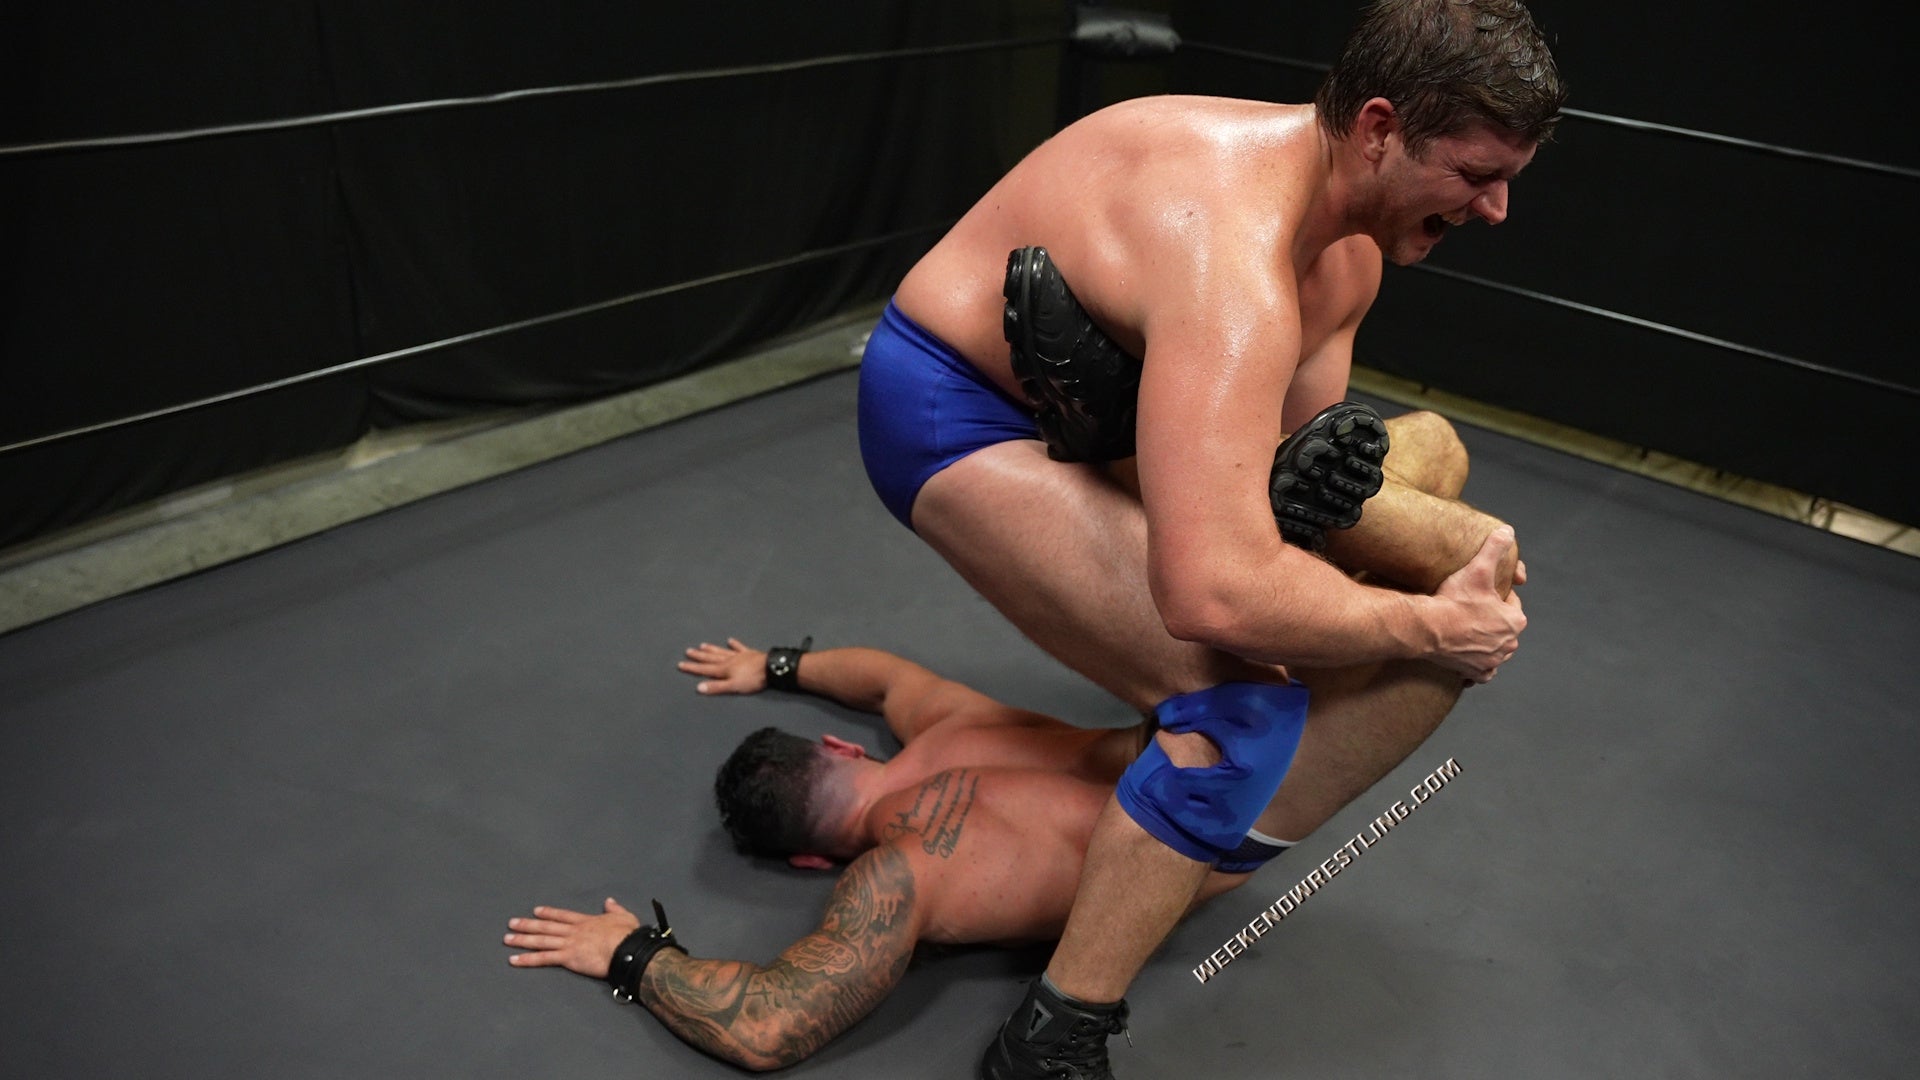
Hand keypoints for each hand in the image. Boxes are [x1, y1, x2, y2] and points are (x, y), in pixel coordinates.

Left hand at [504, 898, 640, 977]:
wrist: (625, 948)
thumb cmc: (627, 935)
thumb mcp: (624, 916)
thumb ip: (614, 909)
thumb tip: (609, 901)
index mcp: (586, 921)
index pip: (562, 916)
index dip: (549, 913)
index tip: (536, 911)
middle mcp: (573, 931)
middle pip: (546, 926)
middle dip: (527, 925)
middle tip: (512, 923)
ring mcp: (568, 943)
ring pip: (541, 940)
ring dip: (522, 939)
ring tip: (507, 939)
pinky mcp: (567, 957)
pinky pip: (543, 958)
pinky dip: (527, 959)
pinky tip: (514, 960)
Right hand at [678, 638, 766, 693]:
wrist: (770, 668)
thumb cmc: (752, 679)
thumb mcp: (733, 686)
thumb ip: (716, 687)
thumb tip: (698, 687)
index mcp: (723, 669)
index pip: (704, 669)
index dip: (692, 667)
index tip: (680, 664)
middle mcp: (728, 660)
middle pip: (710, 658)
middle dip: (698, 656)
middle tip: (688, 651)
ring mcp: (738, 655)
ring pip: (721, 651)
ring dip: (711, 649)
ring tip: (702, 645)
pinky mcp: (749, 653)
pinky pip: (739, 647)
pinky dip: (734, 644)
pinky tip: (730, 640)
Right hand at [1425, 527, 1527, 683]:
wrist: (1429, 628)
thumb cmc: (1454, 600)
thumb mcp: (1477, 568)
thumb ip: (1494, 548)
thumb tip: (1507, 531)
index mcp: (1515, 620)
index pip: (1511, 603)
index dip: (1496, 595)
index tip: (1480, 592)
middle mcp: (1509, 644)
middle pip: (1504, 627)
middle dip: (1492, 619)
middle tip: (1471, 610)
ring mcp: (1493, 660)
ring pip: (1496, 650)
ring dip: (1487, 643)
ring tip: (1469, 631)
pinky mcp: (1477, 672)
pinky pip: (1484, 672)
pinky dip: (1480, 666)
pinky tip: (1470, 658)